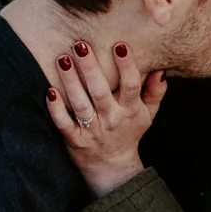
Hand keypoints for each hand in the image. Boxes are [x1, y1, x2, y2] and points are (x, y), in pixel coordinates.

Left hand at [45, 41, 164, 196]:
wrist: (112, 167)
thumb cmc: (129, 132)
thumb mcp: (148, 114)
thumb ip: (155, 92)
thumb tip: (160, 69)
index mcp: (130, 109)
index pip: (131, 85)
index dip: (127, 66)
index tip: (119, 45)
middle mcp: (111, 119)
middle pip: (100, 91)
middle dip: (90, 67)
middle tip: (80, 44)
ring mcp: (92, 130)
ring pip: (80, 104)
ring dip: (71, 82)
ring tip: (63, 59)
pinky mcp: (75, 140)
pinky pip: (63, 124)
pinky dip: (56, 109)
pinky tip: (50, 91)